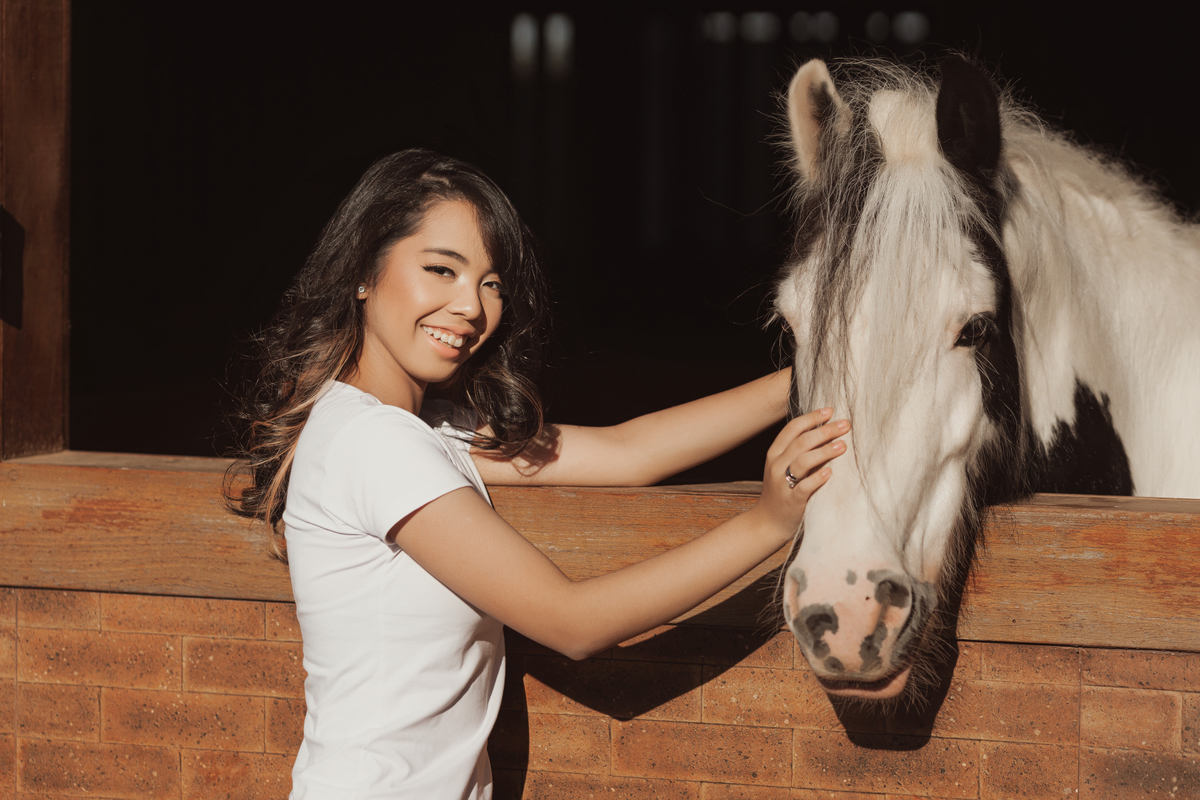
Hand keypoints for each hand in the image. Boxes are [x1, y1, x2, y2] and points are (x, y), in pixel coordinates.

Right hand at [754, 408, 848, 541]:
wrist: (767, 522)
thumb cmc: (782, 491)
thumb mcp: (783, 467)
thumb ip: (799, 451)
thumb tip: (826, 430)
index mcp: (775, 454)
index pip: (792, 429)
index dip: (811, 417)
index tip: (830, 411)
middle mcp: (776, 466)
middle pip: (801, 442)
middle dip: (824, 431)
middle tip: (845, 425)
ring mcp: (782, 484)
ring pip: (802, 461)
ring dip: (824, 452)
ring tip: (843, 446)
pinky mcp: (791, 501)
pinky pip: (804, 487)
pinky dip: (817, 478)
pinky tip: (830, 472)